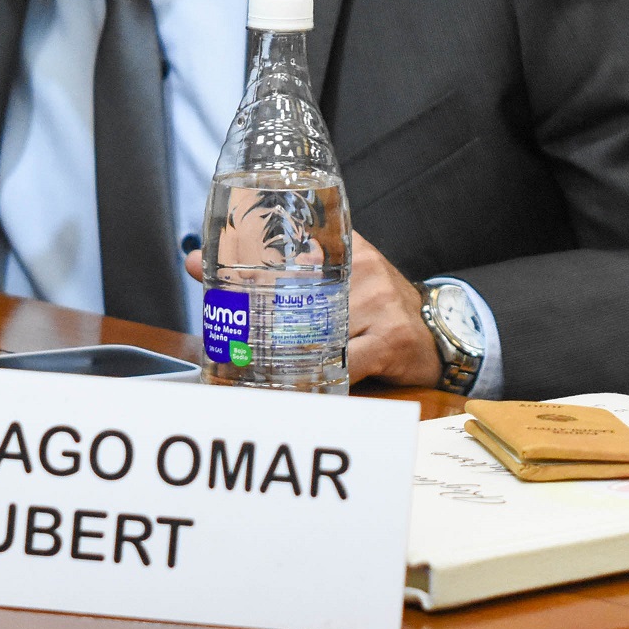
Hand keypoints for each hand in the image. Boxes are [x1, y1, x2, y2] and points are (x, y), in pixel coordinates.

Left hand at [184, 229, 441, 387]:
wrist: (435, 332)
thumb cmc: (373, 303)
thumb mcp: (331, 274)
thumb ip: (274, 267)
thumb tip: (194, 259)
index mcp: (341, 244)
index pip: (286, 242)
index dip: (243, 258)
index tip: (202, 268)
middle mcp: (359, 266)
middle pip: (291, 290)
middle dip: (255, 315)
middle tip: (226, 337)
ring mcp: (376, 302)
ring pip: (314, 332)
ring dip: (284, 354)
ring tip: (253, 368)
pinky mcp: (388, 339)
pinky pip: (343, 363)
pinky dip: (317, 378)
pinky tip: (298, 387)